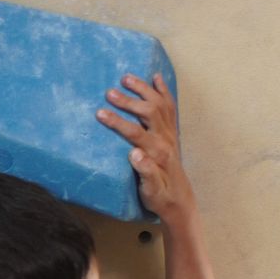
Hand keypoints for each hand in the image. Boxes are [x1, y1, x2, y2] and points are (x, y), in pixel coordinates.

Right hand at [96, 72, 193, 216]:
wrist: (179, 200)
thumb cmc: (160, 197)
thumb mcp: (151, 191)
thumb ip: (145, 172)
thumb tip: (133, 153)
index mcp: (157, 153)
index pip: (135, 133)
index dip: (117, 121)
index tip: (100, 113)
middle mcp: (165, 139)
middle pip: (148, 111)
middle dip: (128, 100)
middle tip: (109, 92)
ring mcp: (170, 133)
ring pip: (159, 104)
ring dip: (143, 89)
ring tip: (126, 78)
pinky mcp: (172, 132)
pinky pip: (169, 106)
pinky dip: (163, 90)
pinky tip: (155, 78)